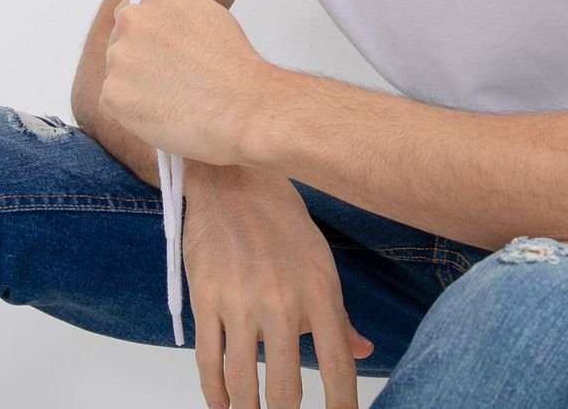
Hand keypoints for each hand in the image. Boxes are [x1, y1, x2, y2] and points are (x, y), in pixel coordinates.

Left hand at [99, 0, 263, 164]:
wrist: (240, 107)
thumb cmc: (233, 65)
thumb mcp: (210, 13)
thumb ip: (177, 4)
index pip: (138, 5)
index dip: (153, 29)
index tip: (168, 46)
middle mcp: (134, 19)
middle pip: (123, 35)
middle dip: (141, 53)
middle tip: (172, 75)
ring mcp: (120, 56)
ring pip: (118, 68)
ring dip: (136, 80)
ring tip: (173, 95)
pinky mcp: (111, 93)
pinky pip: (114, 99)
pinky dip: (132, 108)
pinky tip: (163, 111)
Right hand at [183, 163, 373, 408]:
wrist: (234, 181)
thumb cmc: (283, 221)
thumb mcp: (321, 262)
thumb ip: (339, 314)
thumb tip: (362, 351)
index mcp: (320, 291)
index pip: (338, 364)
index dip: (342, 406)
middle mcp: (282, 301)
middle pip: (286, 389)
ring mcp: (241, 302)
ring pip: (244, 383)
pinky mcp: (205, 299)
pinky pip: (209, 362)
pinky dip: (215, 393)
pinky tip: (223, 404)